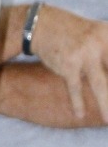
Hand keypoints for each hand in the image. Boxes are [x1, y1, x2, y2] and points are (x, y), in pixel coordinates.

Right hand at [28, 5, 107, 121]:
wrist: (44, 25)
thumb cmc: (76, 35)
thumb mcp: (98, 35)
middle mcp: (101, 43)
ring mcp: (84, 55)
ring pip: (100, 85)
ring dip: (105, 104)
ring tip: (107, 120)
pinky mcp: (68, 65)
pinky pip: (75, 88)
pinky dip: (78, 103)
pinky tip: (80, 115)